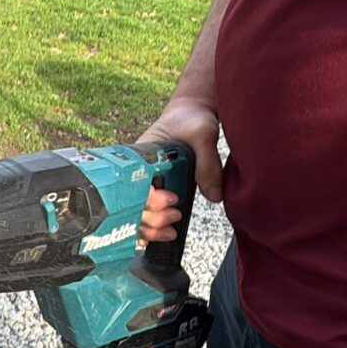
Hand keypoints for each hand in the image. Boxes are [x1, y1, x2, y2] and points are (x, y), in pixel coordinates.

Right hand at [137, 98, 223, 242]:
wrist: (192, 112)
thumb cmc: (192, 117)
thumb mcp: (203, 135)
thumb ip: (208, 164)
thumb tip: (214, 196)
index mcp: (140, 156)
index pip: (133, 186)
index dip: (149, 199)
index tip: (171, 199)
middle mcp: (136, 171)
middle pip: (132, 204)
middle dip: (152, 218)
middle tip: (174, 215)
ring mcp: (143, 182)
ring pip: (135, 214)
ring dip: (150, 228)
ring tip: (170, 230)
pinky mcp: (153, 189)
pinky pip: (144, 213)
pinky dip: (148, 229)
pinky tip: (158, 236)